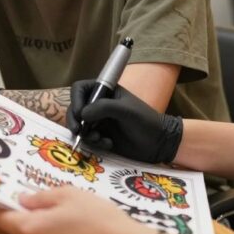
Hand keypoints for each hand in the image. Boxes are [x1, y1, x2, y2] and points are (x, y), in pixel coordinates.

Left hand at [0, 187, 154, 233]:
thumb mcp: (70, 194)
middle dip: (26, 219)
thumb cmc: (99, 218)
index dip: (6, 206)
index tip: (16, 198)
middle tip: (49, 207)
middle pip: (16, 233)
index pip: (1, 219)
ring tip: (66, 223)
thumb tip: (23, 200)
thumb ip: (40, 197)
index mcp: (30, 229)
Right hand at [66, 81, 182, 163]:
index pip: (81, 89)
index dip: (76, 99)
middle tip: (77, 131)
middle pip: (75, 108)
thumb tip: (82, 114)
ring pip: (80, 126)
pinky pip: (88, 139)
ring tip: (99, 139)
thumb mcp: (125, 110)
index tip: (80, 112)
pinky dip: (95, 143)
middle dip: (74, 120)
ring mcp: (100, 121)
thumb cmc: (145, 121)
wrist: (158, 143)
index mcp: (106, 92)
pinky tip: (108, 144)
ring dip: (86, 134)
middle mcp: (99, 105)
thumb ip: (103, 108)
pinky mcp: (101, 136)